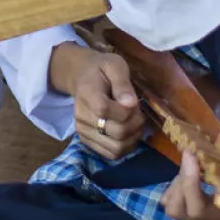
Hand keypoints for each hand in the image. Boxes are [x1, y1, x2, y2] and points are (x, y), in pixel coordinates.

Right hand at [52, 42, 144, 160]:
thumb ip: (122, 83)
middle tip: (137, 111)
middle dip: (135, 123)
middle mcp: (82, 117)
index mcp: (87, 94)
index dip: (128, 109)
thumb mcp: (114, 65)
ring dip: (133, 138)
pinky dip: (125, 146)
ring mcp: (83, 132)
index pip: (106, 110)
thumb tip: (130, 103)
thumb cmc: (102, 70)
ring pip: (116, 148)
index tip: (133, 100)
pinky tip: (128, 133)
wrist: (82, 77)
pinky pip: (112, 154)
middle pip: (116, 132)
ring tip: (133, 123)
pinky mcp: (88, 141)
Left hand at [160, 144, 219, 219]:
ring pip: (173, 207)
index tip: (191, 154)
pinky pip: (173, 201)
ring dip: (178, 183)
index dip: (189, 182)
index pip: (199, 209)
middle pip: (179, 210)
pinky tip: (194, 172)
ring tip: (196, 165)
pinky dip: (177, 185)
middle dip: (182, 181)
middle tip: (193, 158)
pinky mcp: (198, 212)